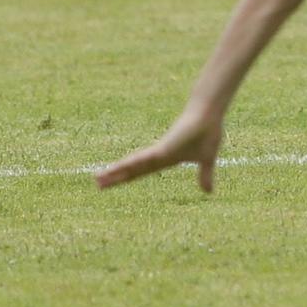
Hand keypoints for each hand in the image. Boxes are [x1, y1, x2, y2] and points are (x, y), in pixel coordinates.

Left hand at [95, 105, 224, 191]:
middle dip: (115, 177)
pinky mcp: (164, 147)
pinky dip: (131, 164)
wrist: (209, 115)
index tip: (111, 184)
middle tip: (97, 183)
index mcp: (164, 160)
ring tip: (98, 178)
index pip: (140, 172)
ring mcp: (159, 151)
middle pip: (132, 169)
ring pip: (133, 164)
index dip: (125, 178)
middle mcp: (157, 156)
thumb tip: (208, 192)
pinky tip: (118, 168)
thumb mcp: (207, 160)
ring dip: (116, 172)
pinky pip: (144, 158)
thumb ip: (205, 175)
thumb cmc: (207, 133)